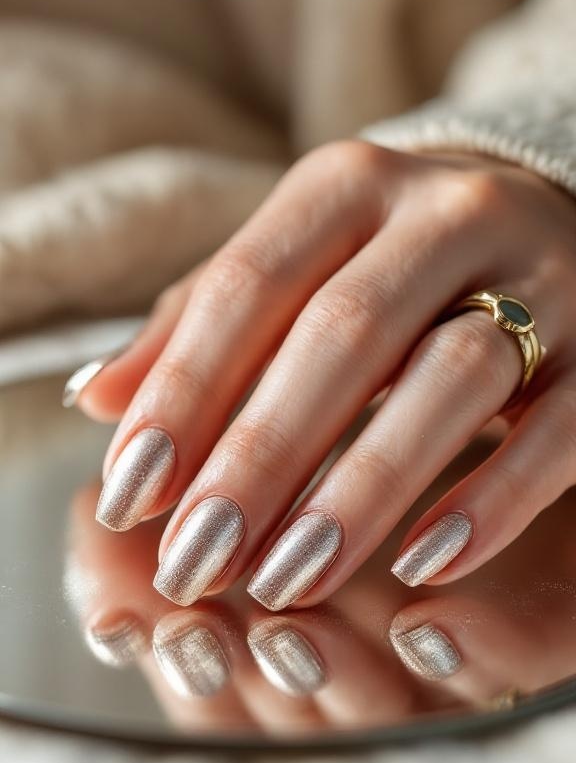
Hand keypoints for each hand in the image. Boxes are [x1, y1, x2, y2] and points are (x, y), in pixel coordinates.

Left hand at [65, 140, 575, 609]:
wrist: (548, 218)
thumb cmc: (388, 261)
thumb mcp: (294, 265)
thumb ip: (200, 324)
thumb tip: (99, 399)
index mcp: (348, 186)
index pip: (247, 284)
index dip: (182, 390)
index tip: (131, 491)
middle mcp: (446, 213)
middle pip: (340, 334)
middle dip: (260, 455)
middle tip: (196, 559)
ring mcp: (539, 275)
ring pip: (449, 379)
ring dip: (360, 486)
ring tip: (287, 577)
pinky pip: (554, 429)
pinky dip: (490, 499)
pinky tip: (422, 565)